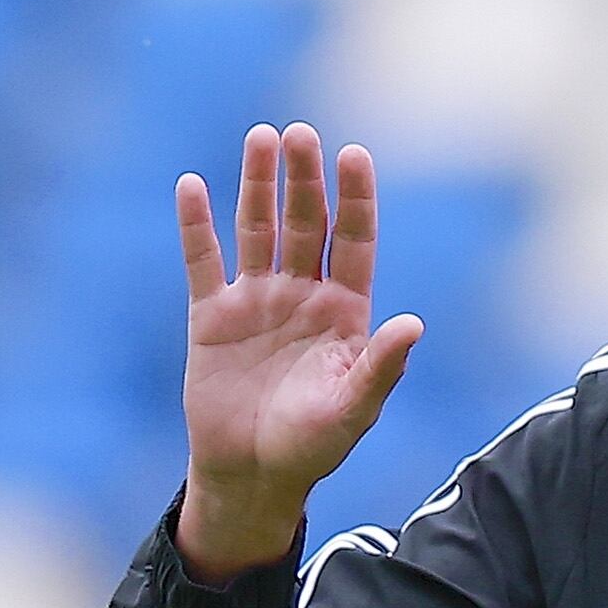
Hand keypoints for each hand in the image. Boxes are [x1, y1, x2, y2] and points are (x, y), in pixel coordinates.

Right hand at [173, 123, 420, 579]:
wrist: (252, 475)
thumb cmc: (313, 446)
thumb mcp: (354, 409)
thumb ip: (382, 366)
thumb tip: (415, 324)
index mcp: (345, 312)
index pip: (353, 241)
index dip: (354, 199)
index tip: (354, 154)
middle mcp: (303, 296)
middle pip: (305, 224)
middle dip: (305, 179)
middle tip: (300, 132)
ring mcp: (256, 302)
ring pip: (257, 230)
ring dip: (258, 185)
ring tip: (261, 137)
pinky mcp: (211, 318)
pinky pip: (203, 262)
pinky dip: (196, 225)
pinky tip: (193, 184)